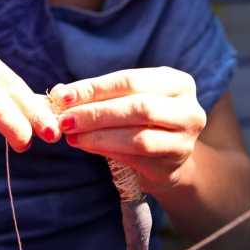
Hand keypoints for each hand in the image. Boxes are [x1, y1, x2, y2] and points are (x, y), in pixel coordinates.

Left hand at [48, 67, 206, 192]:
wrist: (168, 158)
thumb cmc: (143, 121)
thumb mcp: (129, 99)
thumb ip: (101, 95)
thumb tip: (61, 93)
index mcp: (178, 84)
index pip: (131, 81)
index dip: (96, 88)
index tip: (63, 95)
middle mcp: (189, 111)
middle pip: (138, 107)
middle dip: (96, 113)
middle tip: (66, 119)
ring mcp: (184, 142)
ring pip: (137, 137)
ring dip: (98, 136)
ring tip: (72, 135)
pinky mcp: (171, 168)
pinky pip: (134, 158)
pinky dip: (105, 150)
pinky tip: (86, 146)